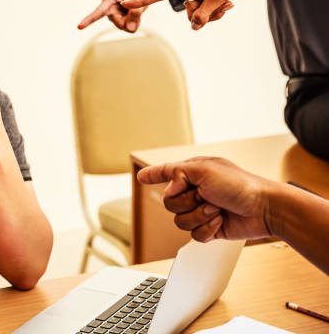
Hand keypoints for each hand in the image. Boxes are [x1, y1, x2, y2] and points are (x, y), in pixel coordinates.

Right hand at [78, 0, 151, 31]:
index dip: (89, 20)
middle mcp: (108, 10)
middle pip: (119, 24)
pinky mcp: (119, 21)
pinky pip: (129, 28)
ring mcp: (114, 17)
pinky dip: (135, 22)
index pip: (98, 12)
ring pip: (125, 27)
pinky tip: (135, 14)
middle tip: (138, 8)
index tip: (79, 27)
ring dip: (134, 20)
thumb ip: (136, 11)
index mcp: (109, 1)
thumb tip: (131, 29)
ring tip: (136, 9)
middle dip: (131, 19)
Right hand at [121, 0, 258, 29]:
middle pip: (187, 13)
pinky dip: (217, 14)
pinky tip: (228, 4)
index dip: (143, 0)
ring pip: (197, 17)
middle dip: (204, 14)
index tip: (126, 5)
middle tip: (222, 4)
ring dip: (213, 15)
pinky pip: (205, 16)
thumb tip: (194, 27)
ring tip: (228, 2)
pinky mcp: (205, 1)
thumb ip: (204, 13)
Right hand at [137, 157, 271, 241]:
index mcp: (194, 173)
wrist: (263, 209)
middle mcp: (195, 191)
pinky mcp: (209, 228)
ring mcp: (201, 210)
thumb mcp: (206, 170)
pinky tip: (220, 222)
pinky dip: (207, 229)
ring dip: (199, 216)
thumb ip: (179, 174)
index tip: (141, 177)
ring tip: (217, 209)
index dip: (153, 175)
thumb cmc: (239, 185)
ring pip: (179, 221)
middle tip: (207, 196)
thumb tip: (168, 189)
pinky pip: (194, 235)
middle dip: (187, 202)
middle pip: (169, 203)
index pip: (167, 173)